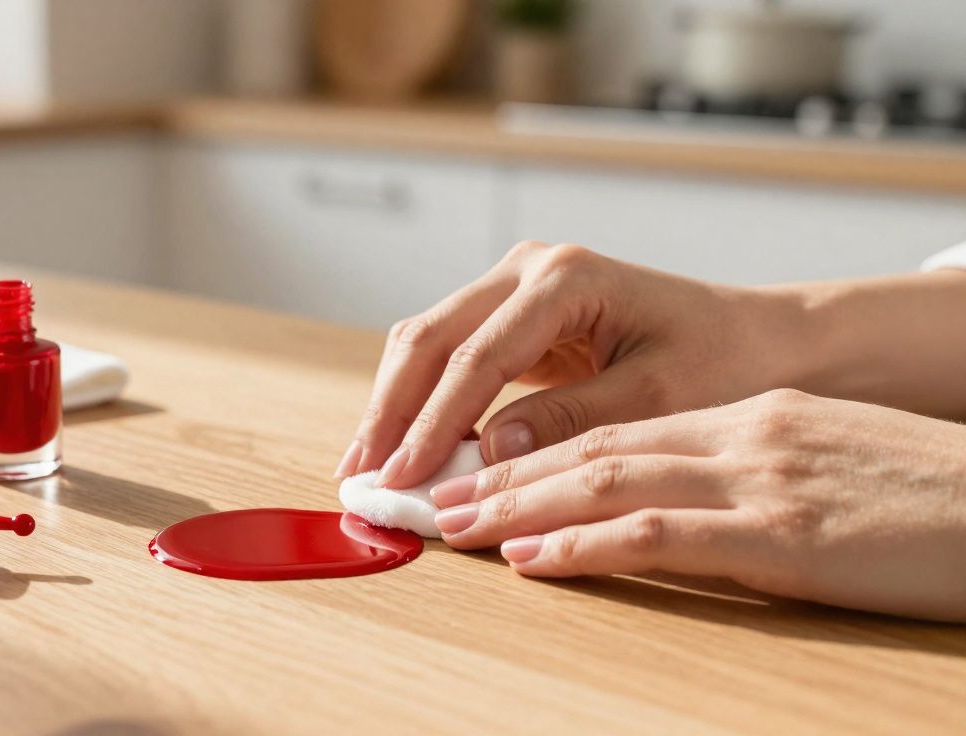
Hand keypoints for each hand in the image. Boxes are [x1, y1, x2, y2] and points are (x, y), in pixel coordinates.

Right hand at [335, 241, 807, 486]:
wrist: (756, 339)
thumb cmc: (722, 361)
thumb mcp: (655, 398)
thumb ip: (571, 422)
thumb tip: (486, 454)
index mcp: (566, 279)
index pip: (476, 357)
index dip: (431, 423)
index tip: (403, 478)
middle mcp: (529, 270)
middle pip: (430, 338)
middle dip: (390, 411)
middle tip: (361, 477)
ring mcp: (515, 287)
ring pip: (426, 342)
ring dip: (393, 405)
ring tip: (365, 468)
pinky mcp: (512, 316)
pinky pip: (449, 356)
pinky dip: (420, 401)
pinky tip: (401, 446)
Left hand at [429, 389, 965, 621]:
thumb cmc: (926, 492)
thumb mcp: (823, 460)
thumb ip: (743, 469)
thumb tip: (664, 499)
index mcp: (749, 417)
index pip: (617, 427)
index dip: (536, 451)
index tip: (478, 471)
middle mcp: (740, 436)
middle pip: (594, 445)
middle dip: (505, 473)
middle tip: (437, 495)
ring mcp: (758, 481)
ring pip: (607, 479)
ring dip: (519, 505)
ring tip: (457, 524)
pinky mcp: (781, 535)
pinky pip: (657, 532)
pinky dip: (581, 544)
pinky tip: (532, 556)